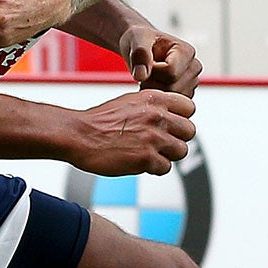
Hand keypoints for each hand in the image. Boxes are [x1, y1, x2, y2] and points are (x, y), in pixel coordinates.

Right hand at [66, 90, 195, 176]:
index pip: (189, 108)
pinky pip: (165, 168)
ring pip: (181, 151)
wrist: (78, 135)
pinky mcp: (146, 158)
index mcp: (154, 99)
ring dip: (167, 155)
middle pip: (189, 131)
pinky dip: (154, 168)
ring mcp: (153, 138)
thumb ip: (154, 107)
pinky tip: (138, 162)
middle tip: (160, 143)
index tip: (170, 125)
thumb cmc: (100, 121)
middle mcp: (157, 116)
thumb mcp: (130, 101)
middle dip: (177, 139)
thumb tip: (173, 116)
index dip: (181, 118)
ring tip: (149, 154)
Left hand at [121, 26, 201, 95]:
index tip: (144, 63)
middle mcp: (194, 67)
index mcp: (187, 51)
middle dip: (151, 83)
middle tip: (144, 71)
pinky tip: (153, 84)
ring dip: (154, 90)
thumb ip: (140, 55)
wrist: (142, 47)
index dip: (152, 72)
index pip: (170, 73)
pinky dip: (158, 98)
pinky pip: (171, 104)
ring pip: (171, 99)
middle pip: (171, 88)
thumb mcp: (136, 40)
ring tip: (148, 77)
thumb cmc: (140, 40)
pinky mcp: (186, 93)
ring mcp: (192, 82)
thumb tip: (141, 76)